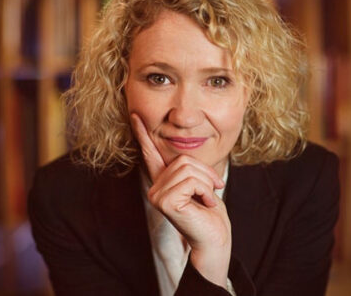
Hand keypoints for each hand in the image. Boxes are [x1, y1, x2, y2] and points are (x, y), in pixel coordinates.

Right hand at [131, 113, 231, 287]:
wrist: (215, 236)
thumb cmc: (209, 210)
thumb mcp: (200, 182)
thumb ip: (188, 168)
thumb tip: (184, 157)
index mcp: (163, 180)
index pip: (149, 152)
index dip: (142, 133)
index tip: (135, 115)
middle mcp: (155, 186)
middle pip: (182, 159)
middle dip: (205, 172)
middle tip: (212, 189)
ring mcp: (157, 194)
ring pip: (188, 168)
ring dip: (207, 182)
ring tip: (207, 199)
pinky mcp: (165, 201)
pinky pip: (192, 180)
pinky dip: (206, 190)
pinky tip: (205, 204)